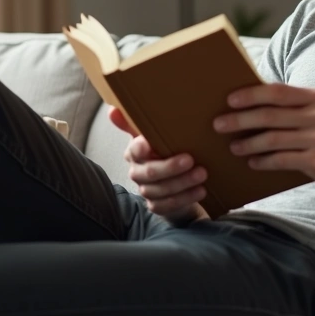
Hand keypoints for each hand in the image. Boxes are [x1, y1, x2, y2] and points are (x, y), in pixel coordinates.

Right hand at [109, 107, 208, 223]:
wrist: (177, 181)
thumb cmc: (166, 151)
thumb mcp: (156, 134)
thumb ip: (136, 122)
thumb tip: (112, 110)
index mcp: (135, 152)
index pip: (135, 149)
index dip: (141, 147)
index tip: (150, 143)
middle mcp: (137, 171)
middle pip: (150, 172)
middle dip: (171, 167)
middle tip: (191, 159)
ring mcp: (146, 190)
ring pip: (161, 190)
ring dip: (183, 182)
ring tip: (202, 174)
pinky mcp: (156, 206)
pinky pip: (168, 204)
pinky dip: (186, 198)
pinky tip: (200, 190)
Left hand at [214, 84, 314, 186]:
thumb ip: (292, 105)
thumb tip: (250, 103)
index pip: (278, 92)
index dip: (251, 95)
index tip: (229, 99)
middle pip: (270, 116)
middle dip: (240, 120)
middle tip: (219, 124)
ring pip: (273, 140)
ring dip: (248, 144)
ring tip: (233, 147)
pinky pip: (282, 160)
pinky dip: (264, 161)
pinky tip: (252, 162)